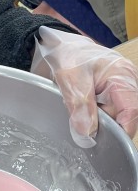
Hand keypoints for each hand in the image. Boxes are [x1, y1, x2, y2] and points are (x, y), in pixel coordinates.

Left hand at [31, 27, 137, 146]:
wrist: (61, 49)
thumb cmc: (69, 56)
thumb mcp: (71, 79)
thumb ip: (80, 106)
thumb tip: (87, 134)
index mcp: (123, 77)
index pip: (131, 112)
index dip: (119, 131)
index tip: (100, 140)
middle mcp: (127, 85)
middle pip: (121, 118)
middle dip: (100, 123)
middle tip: (78, 115)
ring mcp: (120, 92)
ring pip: (111, 118)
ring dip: (93, 119)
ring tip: (78, 106)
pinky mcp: (110, 97)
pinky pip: (104, 115)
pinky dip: (91, 116)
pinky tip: (81, 108)